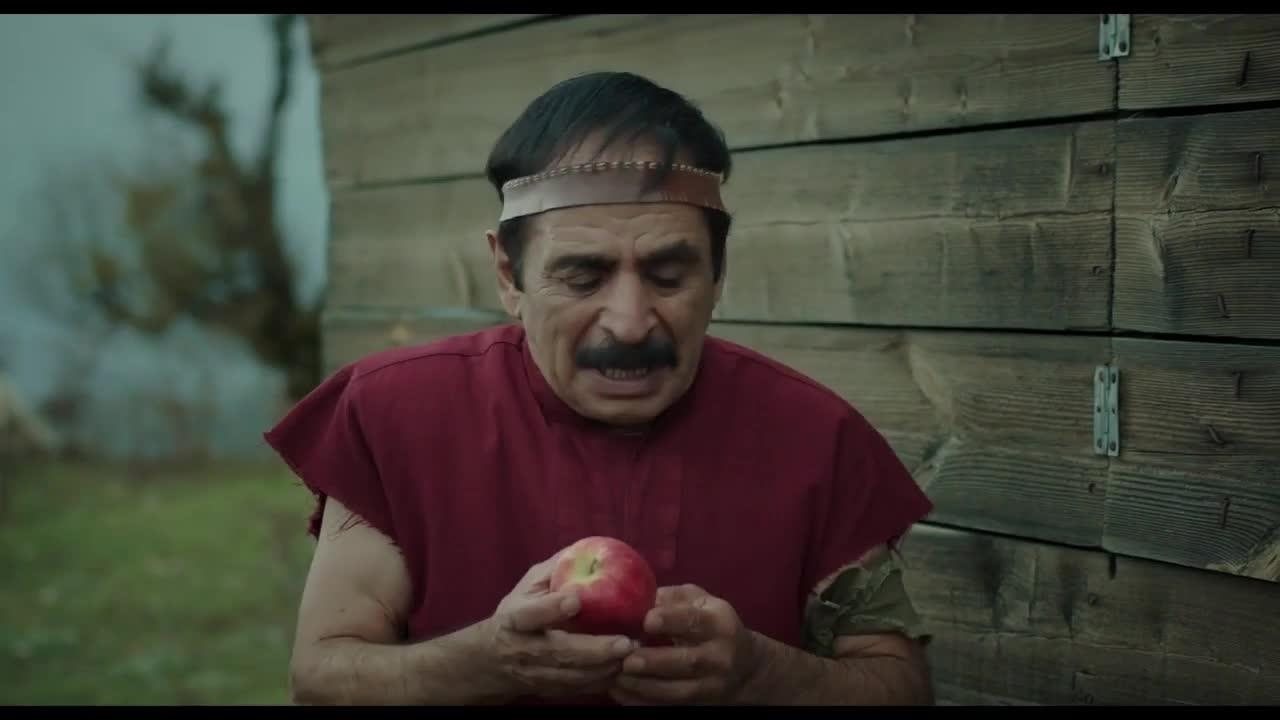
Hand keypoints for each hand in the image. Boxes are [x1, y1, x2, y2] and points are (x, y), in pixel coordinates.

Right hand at [478, 550, 638, 698]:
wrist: (490, 662)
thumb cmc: (516, 614)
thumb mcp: (527, 588)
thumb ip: (554, 570)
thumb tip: (587, 548)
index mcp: (515, 619)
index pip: (530, 615)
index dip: (551, 609)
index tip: (575, 600)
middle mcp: (523, 649)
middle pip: (558, 653)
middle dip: (594, 650)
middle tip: (626, 642)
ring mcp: (536, 674)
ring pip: (572, 676)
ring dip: (604, 668)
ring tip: (632, 654)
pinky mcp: (549, 690)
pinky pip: (578, 690)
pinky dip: (602, 682)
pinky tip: (624, 671)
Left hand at [609, 584, 759, 704]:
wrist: (744, 666)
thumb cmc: (712, 625)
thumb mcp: (700, 601)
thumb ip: (672, 598)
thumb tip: (638, 599)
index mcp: (719, 622)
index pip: (695, 621)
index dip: (670, 620)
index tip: (646, 621)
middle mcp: (720, 655)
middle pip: (688, 661)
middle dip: (654, 662)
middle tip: (626, 659)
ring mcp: (713, 684)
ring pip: (679, 691)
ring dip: (645, 686)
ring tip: (618, 678)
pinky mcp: (702, 704)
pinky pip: (672, 707)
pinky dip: (645, 703)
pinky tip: (623, 695)